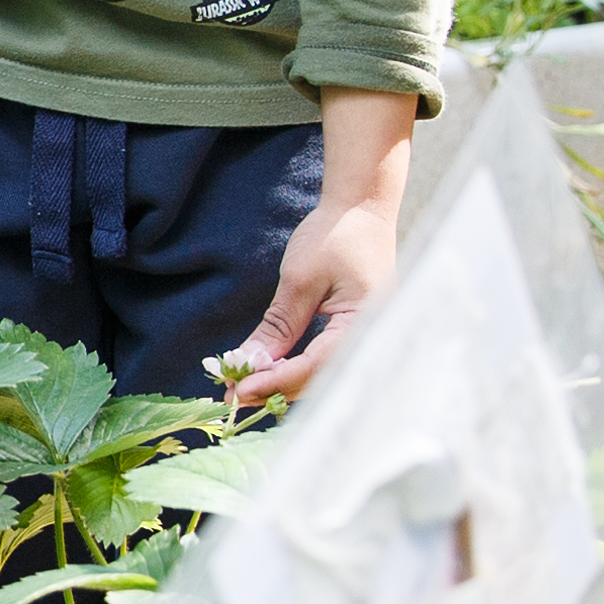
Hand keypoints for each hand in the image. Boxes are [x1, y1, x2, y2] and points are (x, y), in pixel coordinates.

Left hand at [231, 90, 418, 406]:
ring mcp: (367, 335)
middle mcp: (372, 336)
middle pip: (320, 379)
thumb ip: (279, 326)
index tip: (238, 390)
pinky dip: (295, 367)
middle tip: (231, 396)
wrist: (362, 207)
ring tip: (242, 386)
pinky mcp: (357, 331)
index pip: (315, 367)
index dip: (275, 381)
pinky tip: (268, 370)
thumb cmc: (335, 234)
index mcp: (365, 323)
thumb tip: (248, 363)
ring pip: (322, 374)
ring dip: (282, 382)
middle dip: (274, 389)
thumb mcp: (300, 279)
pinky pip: (326, 360)